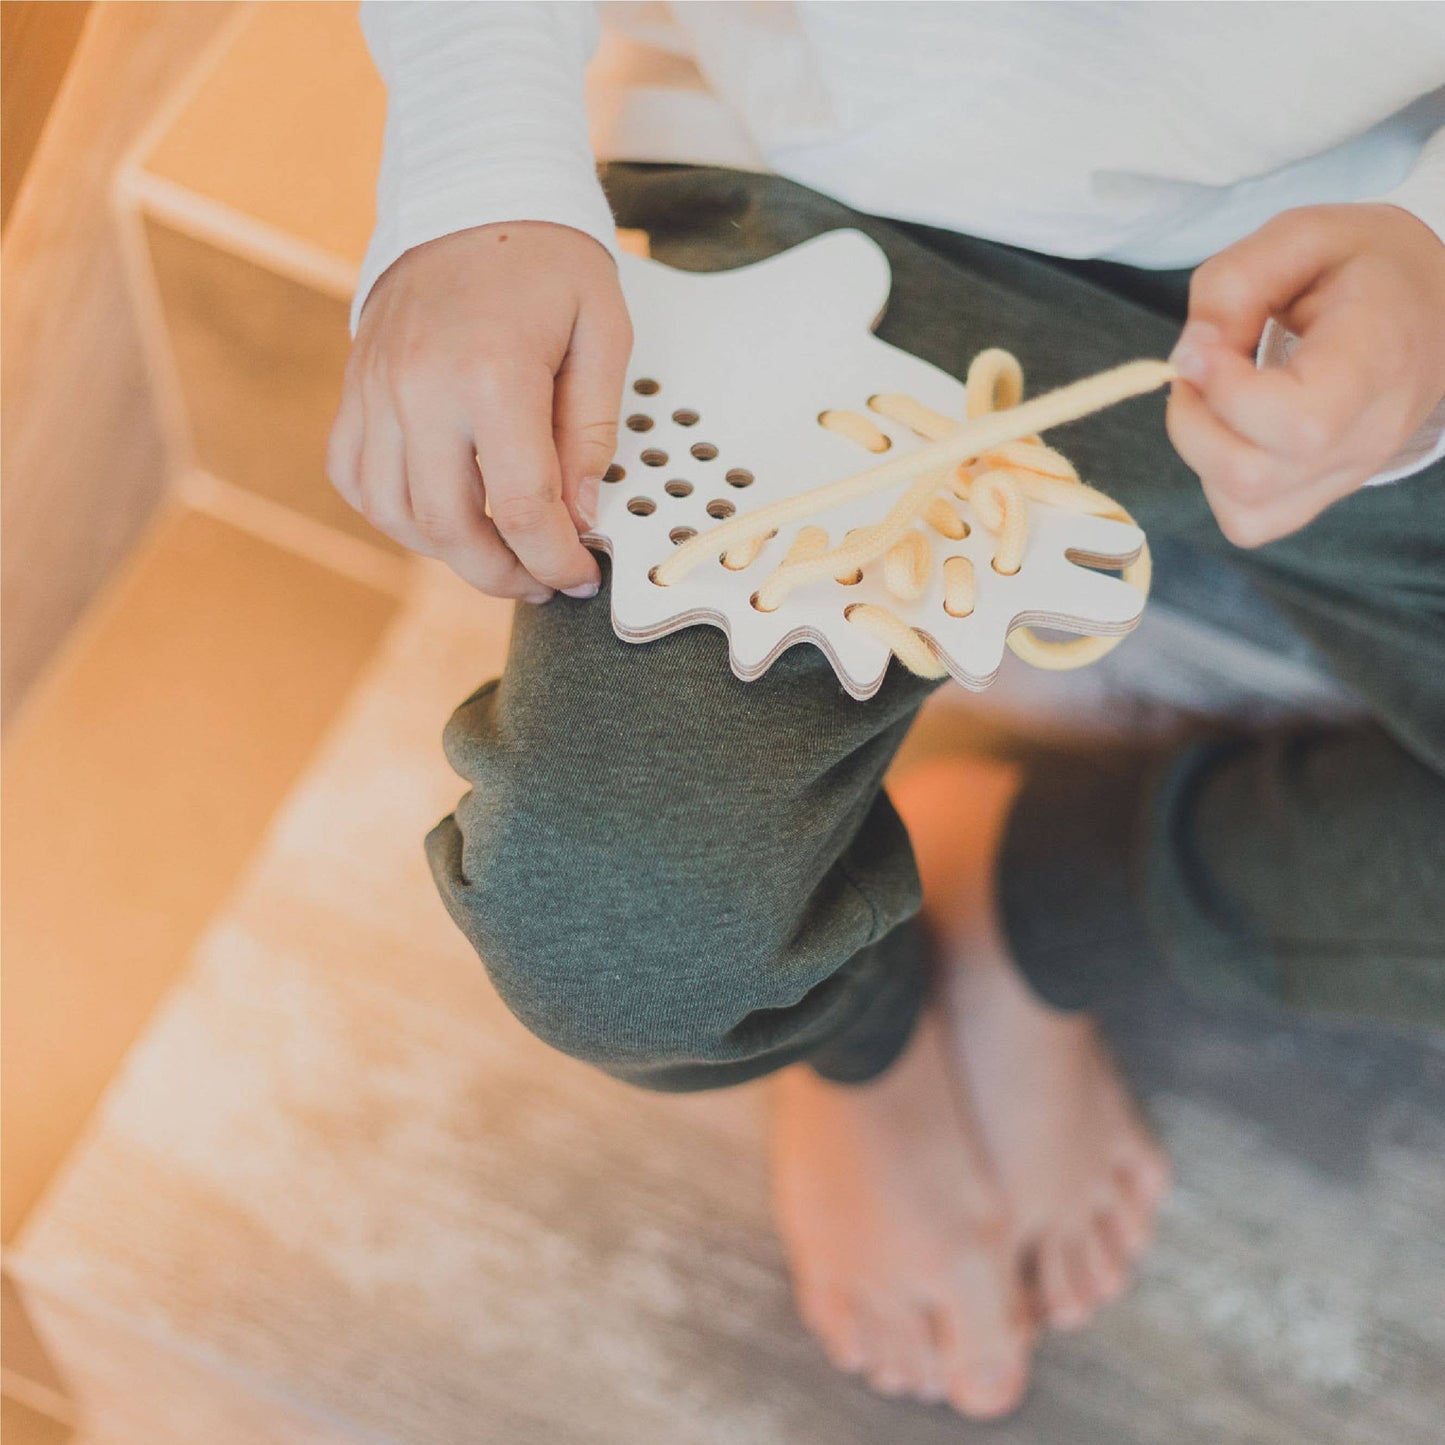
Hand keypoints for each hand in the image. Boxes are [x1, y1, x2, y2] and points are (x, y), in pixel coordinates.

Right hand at [327, 221, 632, 599]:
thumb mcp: (603, 332)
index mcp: (492, 375)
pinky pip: (355, 479)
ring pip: (395, 516)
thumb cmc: (547, 262)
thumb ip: (593, 430)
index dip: (556, 560)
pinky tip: (439, 515)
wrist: (470, 193)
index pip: (523, 507)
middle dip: (501, 575)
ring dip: (448, 554)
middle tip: (541, 582)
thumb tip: (580, 515)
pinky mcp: (354, 389)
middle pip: (450, 528)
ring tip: (498, 554)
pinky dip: (394, 515)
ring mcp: (375, 391)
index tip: (581, 577)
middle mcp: (420, 388)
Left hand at [1166, 203, 1444, 546]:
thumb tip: (1188, 352)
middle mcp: (1367, 436)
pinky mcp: (1321, 494)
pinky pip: (1250, 521)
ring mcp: (1345, 475)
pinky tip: (1230, 429)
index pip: (1300, 423)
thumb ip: (1236, 282)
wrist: (1431, 304)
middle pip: (1253, 477)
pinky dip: (1217, 483)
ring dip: (1200, 452)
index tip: (1200, 346)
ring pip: (1244, 510)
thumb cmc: (1369, 267)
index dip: (1227, 393)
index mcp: (1377, 363)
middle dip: (1193, 422)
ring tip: (1216, 395)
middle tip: (1199, 367)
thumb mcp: (1307, 236)